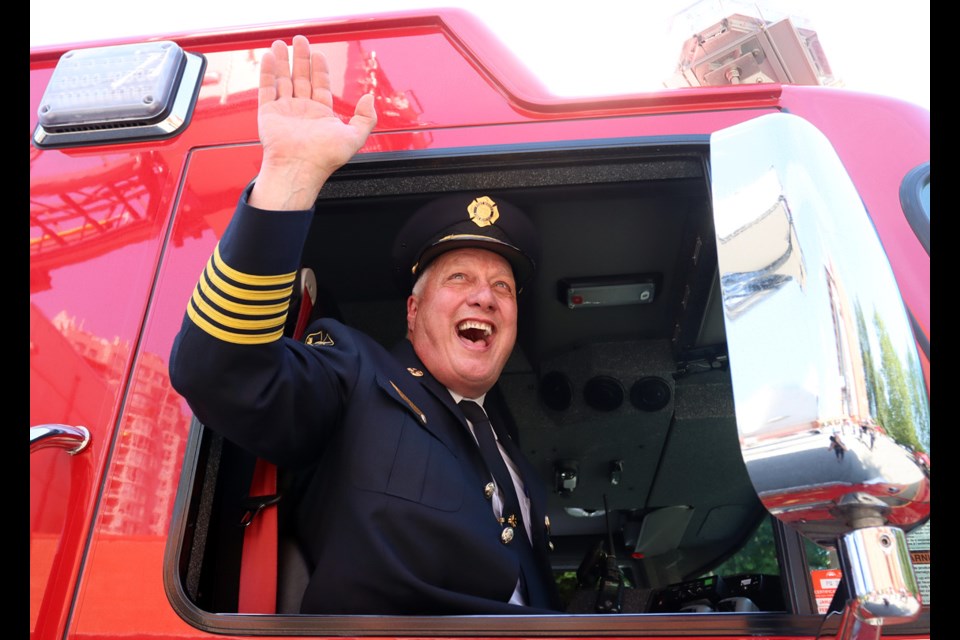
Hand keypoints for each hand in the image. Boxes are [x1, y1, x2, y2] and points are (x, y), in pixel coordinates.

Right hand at [250, 35, 377, 209]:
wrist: (300, 167)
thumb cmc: (326, 157)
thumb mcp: (355, 136)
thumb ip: (366, 117)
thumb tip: (370, 98)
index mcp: (321, 115)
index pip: (320, 85)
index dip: (320, 68)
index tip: (318, 53)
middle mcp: (302, 111)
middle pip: (301, 78)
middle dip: (301, 58)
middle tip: (301, 40)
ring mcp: (285, 111)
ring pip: (283, 80)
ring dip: (282, 61)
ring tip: (281, 43)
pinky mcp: (269, 114)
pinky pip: (267, 89)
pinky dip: (267, 72)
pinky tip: (269, 58)